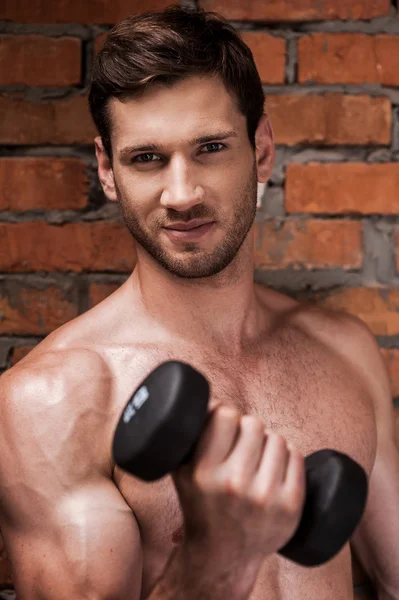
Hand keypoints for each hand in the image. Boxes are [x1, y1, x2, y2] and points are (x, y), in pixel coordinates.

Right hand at [172, 404, 305, 567]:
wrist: (223, 556)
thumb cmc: (201, 505)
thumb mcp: (181, 471)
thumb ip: (190, 434)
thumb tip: (210, 397)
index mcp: (204, 472)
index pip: (226, 414)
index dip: (225, 414)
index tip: (223, 424)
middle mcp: (235, 484)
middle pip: (253, 423)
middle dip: (246, 429)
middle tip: (240, 444)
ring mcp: (265, 497)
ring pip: (276, 438)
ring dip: (267, 442)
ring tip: (256, 458)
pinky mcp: (291, 506)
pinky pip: (296, 456)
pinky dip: (286, 457)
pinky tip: (273, 469)